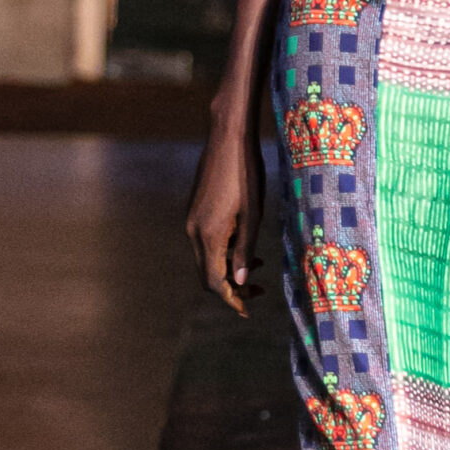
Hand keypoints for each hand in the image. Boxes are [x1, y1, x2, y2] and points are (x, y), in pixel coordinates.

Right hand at [186, 99, 266, 316]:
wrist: (228, 138)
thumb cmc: (246, 174)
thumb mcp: (253, 214)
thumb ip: (245, 249)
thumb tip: (239, 282)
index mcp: (208, 234)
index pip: (215, 282)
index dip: (231, 300)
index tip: (247, 310)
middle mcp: (193, 230)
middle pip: (206, 275)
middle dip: (230, 289)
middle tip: (257, 292)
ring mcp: (191, 220)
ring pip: (205, 259)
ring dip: (227, 269)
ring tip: (258, 267)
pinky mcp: (194, 210)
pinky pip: (204, 242)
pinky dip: (222, 252)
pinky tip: (243, 245)